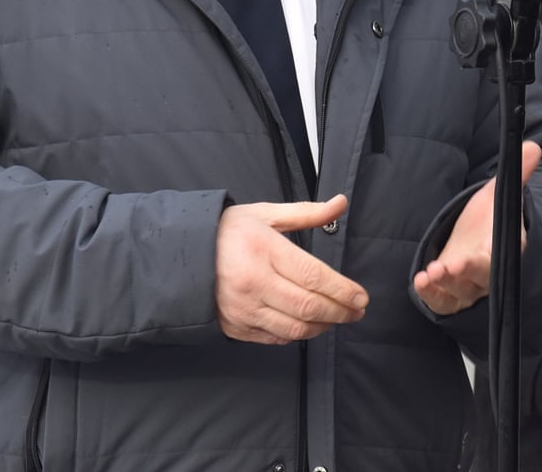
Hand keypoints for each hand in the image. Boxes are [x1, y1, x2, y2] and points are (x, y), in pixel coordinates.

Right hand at [215, 194, 368, 343]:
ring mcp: (244, 308)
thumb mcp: (265, 214)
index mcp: (263, 250)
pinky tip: (308, 324)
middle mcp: (254, 282)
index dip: (343, 291)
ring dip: (323, 326)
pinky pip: (276, 338)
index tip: (362, 297)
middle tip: (358, 311)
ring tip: (337, 318)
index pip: (314, 276)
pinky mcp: (236, 326)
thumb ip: (306, 213)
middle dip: (341, 312)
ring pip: (296, 329)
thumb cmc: (226, 231)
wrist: (179, 254)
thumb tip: (340, 203)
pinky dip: (298, 334)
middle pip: (310, 306)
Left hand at [413, 140, 540, 314]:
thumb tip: (532, 146)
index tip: (471, 257)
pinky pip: (442, 301)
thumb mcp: (498, 196)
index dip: (483, 261)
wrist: (474, 243)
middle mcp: (486, 272)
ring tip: (430, 274)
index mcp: (502, 250)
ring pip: (459, 292)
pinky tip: (420, 282)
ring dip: (444, 285)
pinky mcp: (449, 294)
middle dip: (463, 274)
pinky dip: (431, 295)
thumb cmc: (488, 221)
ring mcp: (467, 286)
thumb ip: (515, 175)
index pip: (497, 259)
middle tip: (448, 267)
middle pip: (478, 278)